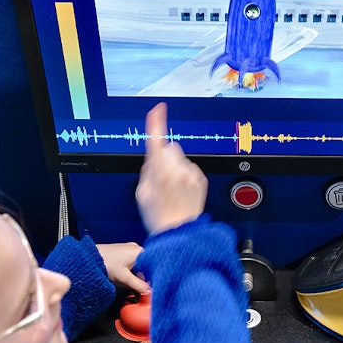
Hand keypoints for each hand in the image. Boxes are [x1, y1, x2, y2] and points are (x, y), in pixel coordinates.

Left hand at [96, 242, 149, 293]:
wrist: (89, 257)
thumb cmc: (106, 263)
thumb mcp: (124, 278)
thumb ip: (138, 285)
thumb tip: (148, 291)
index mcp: (140, 251)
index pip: (152, 266)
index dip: (151, 277)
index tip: (149, 287)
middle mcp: (135, 248)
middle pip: (146, 265)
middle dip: (143, 276)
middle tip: (139, 287)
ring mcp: (128, 249)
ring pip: (138, 264)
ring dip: (136, 274)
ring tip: (130, 282)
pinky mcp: (121, 251)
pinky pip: (131, 262)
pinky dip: (130, 270)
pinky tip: (125, 276)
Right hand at [135, 103, 206, 234]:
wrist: (179, 233)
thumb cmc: (158, 217)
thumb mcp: (142, 194)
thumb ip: (147, 171)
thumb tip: (152, 160)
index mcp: (160, 172)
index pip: (156, 140)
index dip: (156, 122)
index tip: (157, 109)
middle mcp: (178, 170)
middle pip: (169, 148)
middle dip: (164, 157)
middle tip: (160, 178)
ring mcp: (191, 174)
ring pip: (180, 159)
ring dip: (175, 168)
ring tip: (172, 189)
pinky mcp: (200, 180)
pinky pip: (189, 169)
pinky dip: (184, 176)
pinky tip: (181, 192)